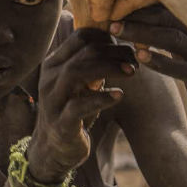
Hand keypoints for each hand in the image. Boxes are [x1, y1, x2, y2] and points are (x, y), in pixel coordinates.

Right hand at [26, 28, 135, 182]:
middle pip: (83, 52)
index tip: (127, 47)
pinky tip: (119, 95)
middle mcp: (50, 79)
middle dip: (115, 52)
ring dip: (108, 68)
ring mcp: (53, 101)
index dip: (108, 37)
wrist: (53, 149)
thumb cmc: (72, 112)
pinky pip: (78, 106)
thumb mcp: (80, 84)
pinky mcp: (61, 123)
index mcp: (55, 65)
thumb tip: (122, 43)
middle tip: (136, 59)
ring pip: (76, 72)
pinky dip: (101, 98)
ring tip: (132, 71)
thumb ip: (92, 64)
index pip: (81, 37)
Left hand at [111, 4, 186, 135]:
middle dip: (139, 17)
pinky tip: (139, 56)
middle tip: (110, 18)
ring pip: (174, 39)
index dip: (142, 9)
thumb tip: (139, 37)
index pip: (168, 12)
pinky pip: (183, 69)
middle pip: (169, 20)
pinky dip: (161, 60)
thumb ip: (171, 47)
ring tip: (117, 31)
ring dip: (143, 33)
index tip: (115, 9)